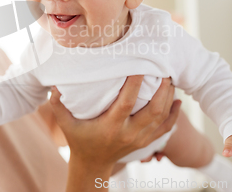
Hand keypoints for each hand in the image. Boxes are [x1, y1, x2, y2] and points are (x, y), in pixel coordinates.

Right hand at [51, 75, 180, 186]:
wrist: (93, 164)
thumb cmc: (79, 140)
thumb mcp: (66, 125)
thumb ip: (58, 106)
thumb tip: (54, 85)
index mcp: (111, 126)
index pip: (127, 103)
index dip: (135, 84)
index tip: (140, 67)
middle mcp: (129, 133)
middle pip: (153, 110)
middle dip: (162, 90)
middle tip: (163, 70)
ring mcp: (140, 138)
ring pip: (162, 117)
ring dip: (169, 97)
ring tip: (170, 78)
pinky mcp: (146, 141)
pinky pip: (166, 127)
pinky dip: (174, 114)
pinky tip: (178, 100)